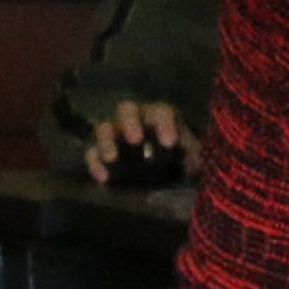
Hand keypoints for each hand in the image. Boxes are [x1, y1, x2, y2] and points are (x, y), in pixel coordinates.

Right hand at [82, 96, 199, 187]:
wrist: (168, 173)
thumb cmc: (183, 156)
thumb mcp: (194, 155)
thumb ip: (196, 156)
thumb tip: (194, 162)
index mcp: (161, 116)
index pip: (162, 112)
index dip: (165, 124)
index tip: (169, 143)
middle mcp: (136, 120)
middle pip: (128, 110)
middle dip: (130, 122)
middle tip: (135, 140)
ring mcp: (116, 136)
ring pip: (105, 128)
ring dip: (107, 141)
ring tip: (113, 158)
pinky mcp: (102, 155)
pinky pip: (92, 154)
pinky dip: (95, 164)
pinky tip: (104, 179)